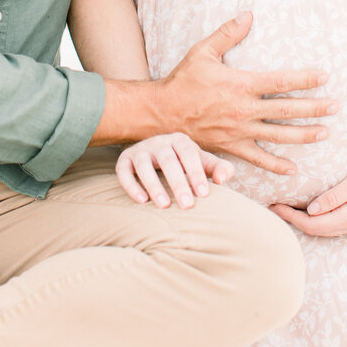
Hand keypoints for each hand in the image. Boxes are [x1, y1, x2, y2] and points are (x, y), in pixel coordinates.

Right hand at [116, 132, 233, 207]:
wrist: (155, 153)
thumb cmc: (184, 162)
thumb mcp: (202, 162)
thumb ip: (218, 168)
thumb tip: (222, 180)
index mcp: (180, 141)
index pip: (189, 154)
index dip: (196, 173)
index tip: (204, 194)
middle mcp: (159, 143)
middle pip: (168, 161)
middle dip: (178, 183)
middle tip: (187, 205)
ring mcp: (141, 150)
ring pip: (144, 166)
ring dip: (154, 185)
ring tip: (164, 205)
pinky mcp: (125, 160)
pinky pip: (124, 171)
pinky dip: (131, 185)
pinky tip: (142, 201)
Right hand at [160, 12, 336, 176]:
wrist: (161, 114)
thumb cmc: (183, 80)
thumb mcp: (203, 51)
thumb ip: (228, 33)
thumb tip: (248, 14)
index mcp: (241, 84)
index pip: (281, 82)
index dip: (305, 79)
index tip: (324, 76)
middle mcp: (245, 110)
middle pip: (287, 110)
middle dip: (314, 108)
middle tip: (336, 107)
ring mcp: (240, 131)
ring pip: (279, 136)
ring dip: (304, 135)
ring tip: (325, 133)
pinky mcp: (231, 147)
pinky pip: (258, 158)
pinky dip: (277, 165)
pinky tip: (294, 168)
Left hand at [270, 157, 346, 236]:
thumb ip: (335, 196)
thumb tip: (311, 210)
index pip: (312, 224)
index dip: (291, 217)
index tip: (274, 205)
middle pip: (316, 230)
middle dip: (293, 221)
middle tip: (274, 207)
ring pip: (325, 229)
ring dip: (304, 221)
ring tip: (287, 207)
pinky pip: (334, 224)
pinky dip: (318, 219)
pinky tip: (311, 208)